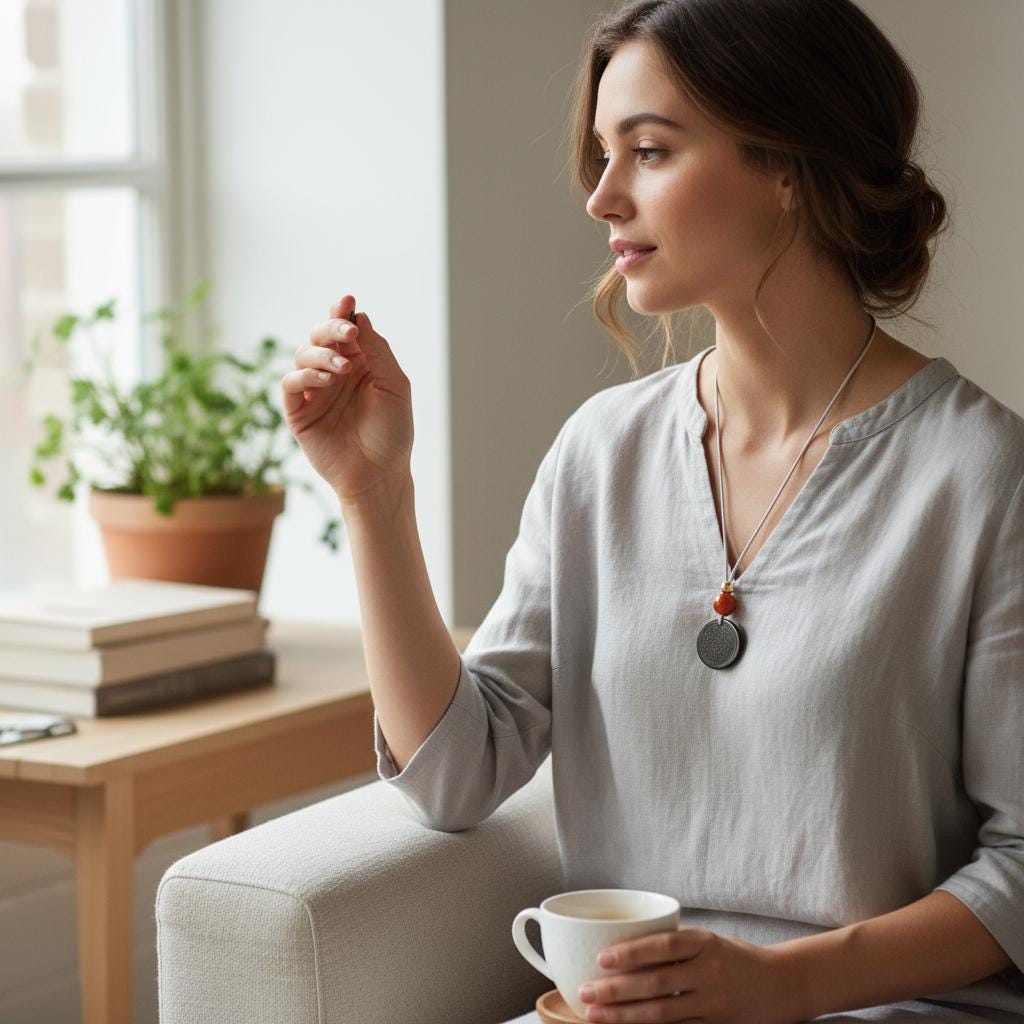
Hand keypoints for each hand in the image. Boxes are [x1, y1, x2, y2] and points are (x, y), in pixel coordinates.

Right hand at [282, 294, 413, 503]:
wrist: (379, 474)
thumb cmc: (392, 433)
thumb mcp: (394, 386)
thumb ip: (377, 351)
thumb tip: (359, 317)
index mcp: (360, 365)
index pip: (345, 331)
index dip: (342, 314)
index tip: (347, 302)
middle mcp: (335, 374)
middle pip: (320, 336)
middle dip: (331, 329)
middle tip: (347, 334)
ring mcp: (315, 392)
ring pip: (302, 355)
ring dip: (321, 355)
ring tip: (342, 370)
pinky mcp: (298, 413)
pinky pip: (290, 384)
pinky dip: (304, 376)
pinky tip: (325, 381)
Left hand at [578, 925, 801, 1023]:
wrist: (783, 985)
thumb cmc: (736, 957)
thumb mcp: (709, 940)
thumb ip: (674, 944)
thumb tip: (625, 944)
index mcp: (706, 943)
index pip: (664, 945)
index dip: (631, 951)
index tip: (601, 957)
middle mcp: (710, 973)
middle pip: (657, 982)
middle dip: (616, 989)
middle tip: (586, 991)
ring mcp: (715, 1004)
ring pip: (663, 1014)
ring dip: (624, 1016)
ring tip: (595, 1014)